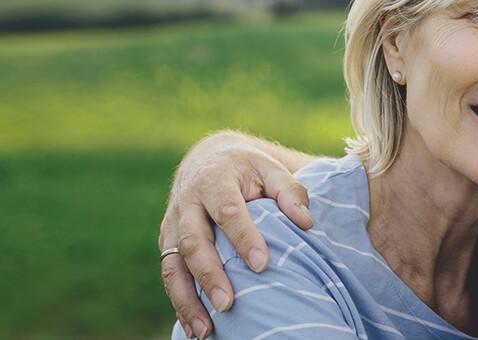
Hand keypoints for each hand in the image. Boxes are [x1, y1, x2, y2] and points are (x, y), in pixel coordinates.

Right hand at [158, 131, 313, 338]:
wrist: (209, 158)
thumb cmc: (247, 169)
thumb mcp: (270, 169)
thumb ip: (289, 191)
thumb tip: (306, 222)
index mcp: (214, 180)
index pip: (228, 211)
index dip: (244, 238)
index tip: (262, 264)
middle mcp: (187, 202)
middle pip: (193, 241)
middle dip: (209, 274)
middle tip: (227, 303)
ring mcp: (172, 224)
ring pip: (173, 264)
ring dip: (187, 299)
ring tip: (205, 330)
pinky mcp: (167, 242)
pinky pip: (169, 274)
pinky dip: (180, 302)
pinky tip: (195, 328)